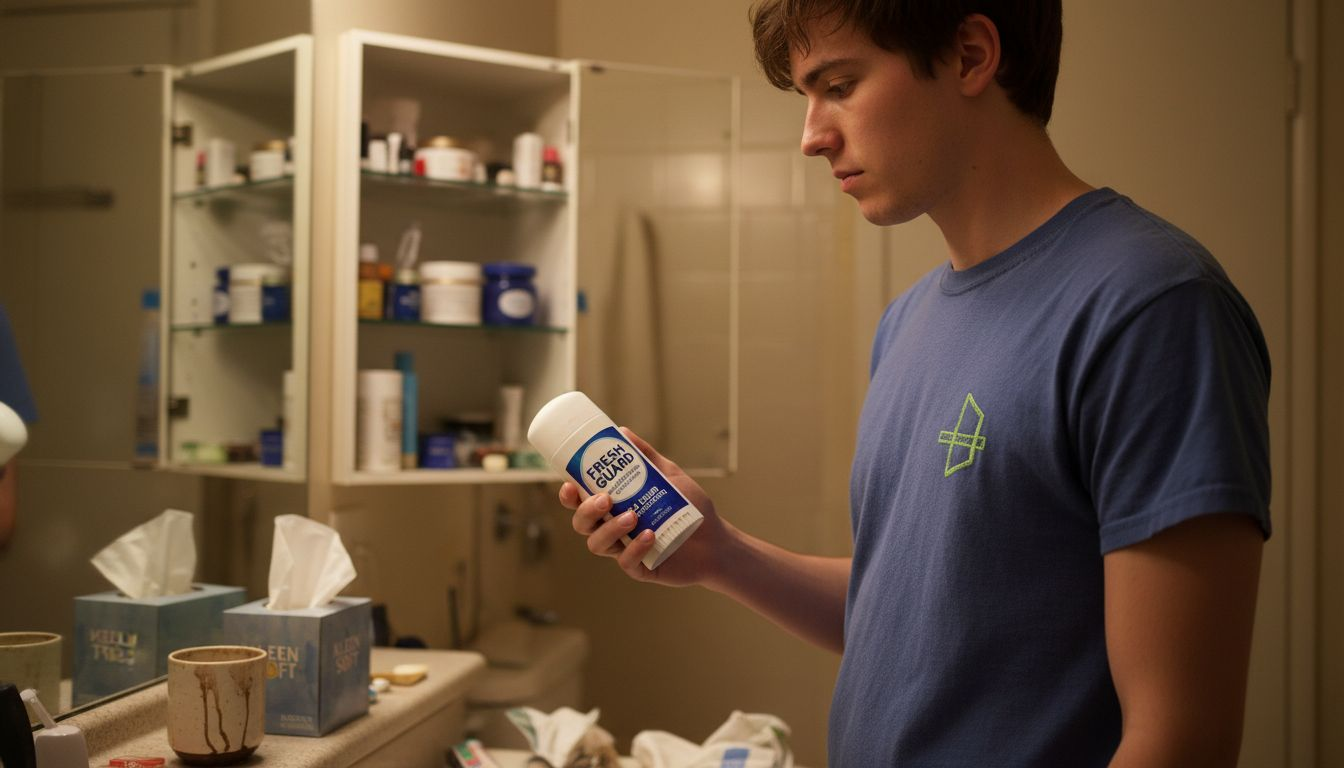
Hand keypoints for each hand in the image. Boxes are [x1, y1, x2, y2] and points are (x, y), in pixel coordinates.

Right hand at [559, 427, 727, 586]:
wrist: (718, 539)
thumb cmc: (690, 507)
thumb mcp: (669, 476)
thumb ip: (647, 457)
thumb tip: (622, 431)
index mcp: (615, 507)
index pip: (581, 502)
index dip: (569, 496)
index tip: (569, 484)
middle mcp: (615, 529)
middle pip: (582, 524)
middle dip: (586, 511)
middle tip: (604, 499)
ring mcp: (626, 550)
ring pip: (598, 545)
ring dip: (610, 530)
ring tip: (632, 516)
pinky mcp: (641, 569)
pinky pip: (627, 563)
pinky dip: (635, 549)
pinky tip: (650, 536)